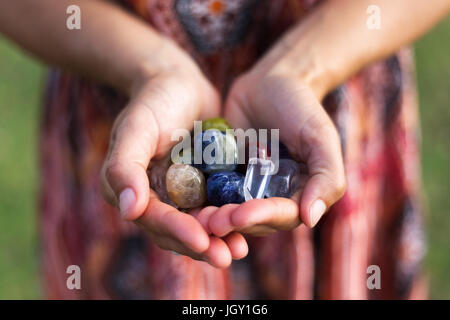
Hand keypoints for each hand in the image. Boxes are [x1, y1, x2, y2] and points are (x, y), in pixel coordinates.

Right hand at [100, 41, 247, 266]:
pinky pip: (216, 207)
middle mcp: (154, 198)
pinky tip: (250, 227)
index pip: (153, 218)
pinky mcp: (203, 186)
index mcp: (132, 189)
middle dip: (201, 244)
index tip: (201, 241)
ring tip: (239, 250)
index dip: (176, 231)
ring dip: (218, 239)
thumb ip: (125, 168)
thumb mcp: (136, 128)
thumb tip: (128, 211)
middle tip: (225, 257)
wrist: (179, 84)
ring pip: (199, 224)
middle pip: (177, 230)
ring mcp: (180, 194)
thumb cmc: (153, 101)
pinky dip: (231, 219)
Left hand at [205, 61, 345, 236]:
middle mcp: (270, 196)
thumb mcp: (319, 137)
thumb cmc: (300, 107)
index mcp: (297, 194)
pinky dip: (199, 197)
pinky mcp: (221, 176)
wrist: (268, 82)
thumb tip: (310, 219)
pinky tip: (184, 201)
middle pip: (252, 220)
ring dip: (213, 217)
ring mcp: (243, 187)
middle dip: (232, 221)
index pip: (281, 215)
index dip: (262, 218)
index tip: (240, 215)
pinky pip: (210, 190)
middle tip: (211, 221)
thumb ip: (325, 176)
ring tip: (196, 216)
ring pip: (228, 210)